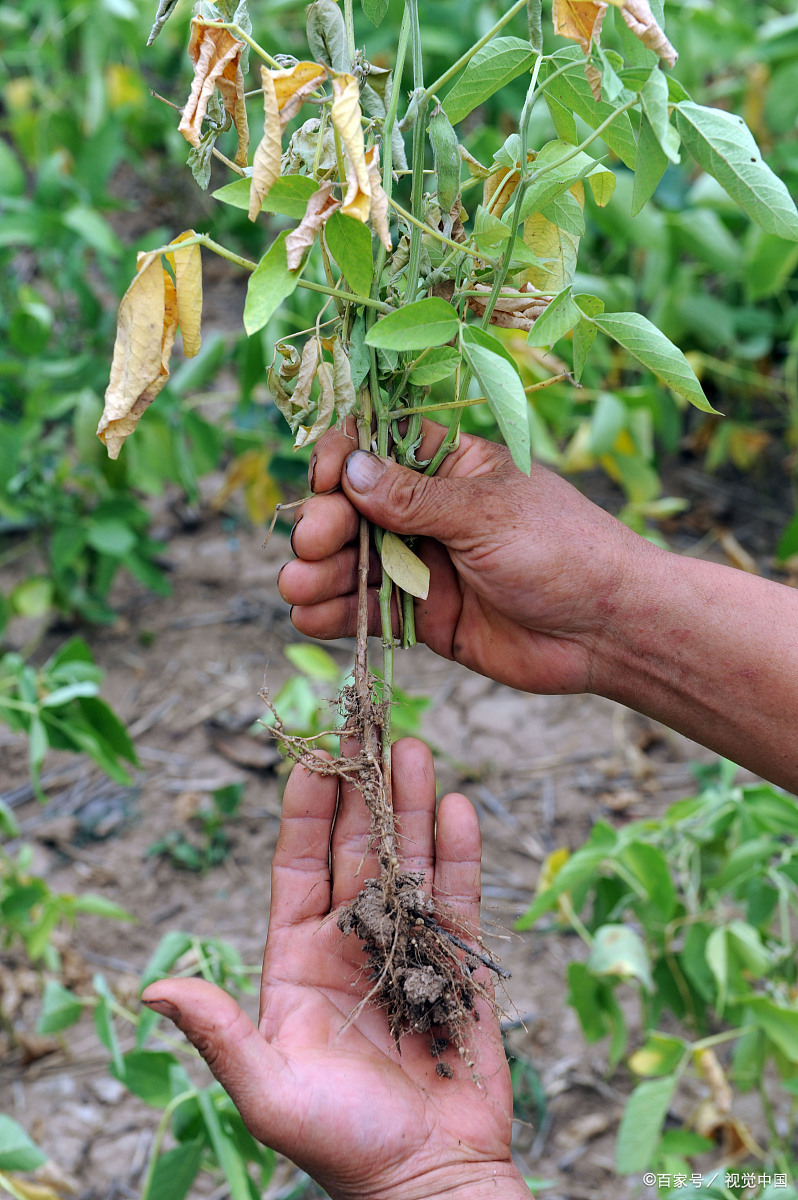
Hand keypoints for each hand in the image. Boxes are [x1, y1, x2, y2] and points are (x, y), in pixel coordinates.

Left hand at [141, 739, 526, 1199]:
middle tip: (368, 726)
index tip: (310, 755)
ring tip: (414, 748)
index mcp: (298, 960)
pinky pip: (457, 897)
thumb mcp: (269, 1091)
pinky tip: (458, 808)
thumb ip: (220, 1034)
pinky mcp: (457, 963)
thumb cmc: (342, 1145)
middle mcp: (350, 941)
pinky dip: (459, 851)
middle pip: (355, 848)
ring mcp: (406, 946)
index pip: (298, 867)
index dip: (304, 811)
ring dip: (411, 805)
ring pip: (407, 859)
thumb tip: (154, 990)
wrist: (429, 1180)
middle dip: (361, 788)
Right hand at [278, 420, 647, 695]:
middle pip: (352, 508)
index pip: (376, 447)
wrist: (608, 631)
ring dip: (318, 573)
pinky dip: (336, 614)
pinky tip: (310, 618)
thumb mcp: (487, 513)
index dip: (342, 459)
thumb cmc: (563, 550)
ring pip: (352, 562)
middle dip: (324, 524)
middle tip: (315, 544)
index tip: (327, 481)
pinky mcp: (423, 616)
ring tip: (297, 587)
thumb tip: (350, 470)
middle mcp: (429, 511)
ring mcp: (423, 564)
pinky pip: (368, 610)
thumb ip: (414, 498)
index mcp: (450, 466)